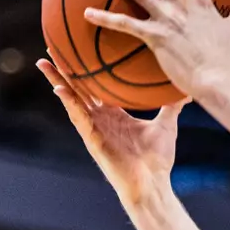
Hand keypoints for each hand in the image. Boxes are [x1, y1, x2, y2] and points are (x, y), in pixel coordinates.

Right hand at [37, 56, 181, 207]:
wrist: (152, 183)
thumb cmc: (157, 159)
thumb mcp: (166, 125)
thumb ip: (172, 106)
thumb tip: (186, 90)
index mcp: (114, 114)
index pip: (96, 87)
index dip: (86, 70)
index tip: (79, 50)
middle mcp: (100, 118)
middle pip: (78, 88)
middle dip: (64, 69)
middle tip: (51, 46)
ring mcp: (94, 128)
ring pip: (71, 99)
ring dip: (57, 80)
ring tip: (43, 62)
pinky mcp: (92, 139)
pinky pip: (78, 117)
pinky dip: (69, 103)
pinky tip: (59, 89)